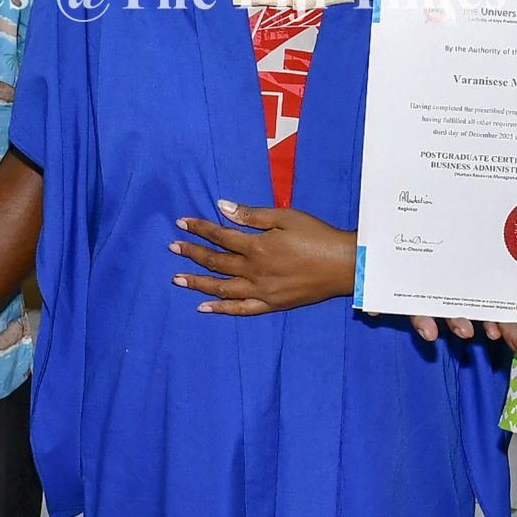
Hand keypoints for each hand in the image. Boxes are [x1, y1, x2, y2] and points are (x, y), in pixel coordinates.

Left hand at [171, 201, 353, 314]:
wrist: (344, 265)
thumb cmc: (317, 235)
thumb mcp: (286, 217)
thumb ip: (253, 215)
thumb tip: (224, 207)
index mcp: (257, 246)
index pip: (220, 235)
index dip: (199, 228)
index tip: (181, 223)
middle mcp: (254, 270)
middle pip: (216, 261)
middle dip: (192, 253)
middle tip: (173, 248)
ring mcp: (261, 290)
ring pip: (221, 287)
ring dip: (197, 282)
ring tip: (176, 279)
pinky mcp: (271, 304)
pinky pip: (240, 309)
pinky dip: (220, 308)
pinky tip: (204, 306)